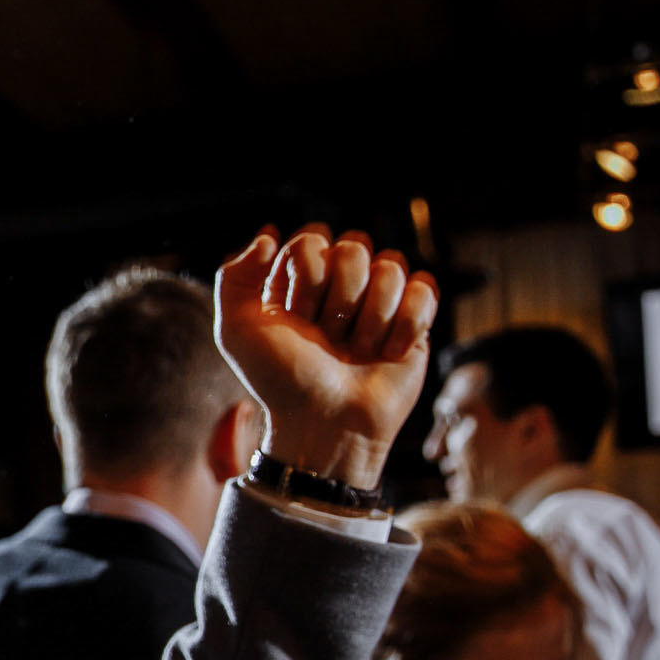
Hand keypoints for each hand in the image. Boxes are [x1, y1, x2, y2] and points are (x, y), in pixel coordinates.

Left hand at [215, 224, 439, 491]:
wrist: (326, 424)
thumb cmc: (280, 381)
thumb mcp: (237, 331)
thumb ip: (235, 276)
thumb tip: (270, 234)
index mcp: (299, 279)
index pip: (313, 238)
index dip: (307, 275)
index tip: (295, 315)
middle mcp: (340, 284)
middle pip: (354, 246)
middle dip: (339, 295)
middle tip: (327, 336)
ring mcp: (379, 301)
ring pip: (391, 265)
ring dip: (370, 316)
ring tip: (355, 351)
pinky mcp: (414, 320)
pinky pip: (424, 288)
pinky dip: (406, 322)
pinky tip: (388, 352)